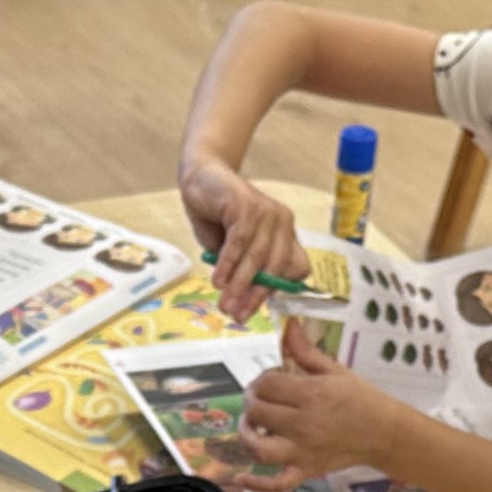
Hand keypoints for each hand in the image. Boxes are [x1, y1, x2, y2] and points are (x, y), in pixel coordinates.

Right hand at [184, 161, 310, 314]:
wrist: (200, 177)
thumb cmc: (217, 216)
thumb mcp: (232, 248)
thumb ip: (242, 268)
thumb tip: (244, 301)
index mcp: (285, 232)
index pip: (291, 268)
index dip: (272, 291)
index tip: (251, 311)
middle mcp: (282, 221)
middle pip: (275, 266)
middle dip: (254, 295)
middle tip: (236, 314)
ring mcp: (267, 211)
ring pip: (256, 256)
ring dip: (239, 284)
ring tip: (225, 303)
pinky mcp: (247, 205)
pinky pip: (239, 241)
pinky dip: (228, 263)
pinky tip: (218, 280)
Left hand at [237, 318, 401, 478]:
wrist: (385, 433)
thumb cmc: (361, 398)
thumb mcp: (335, 370)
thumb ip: (305, 351)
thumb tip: (288, 324)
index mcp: (311, 394)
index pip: (268, 384)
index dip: (263, 378)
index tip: (273, 379)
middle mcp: (303, 424)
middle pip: (258, 412)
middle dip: (253, 401)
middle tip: (262, 398)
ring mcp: (302, 452)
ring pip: (258, 447)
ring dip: (247, 434)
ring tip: (251, 425)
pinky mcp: (305, 471)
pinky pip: (277, 484)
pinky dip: (258, 484)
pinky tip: (241, 477)